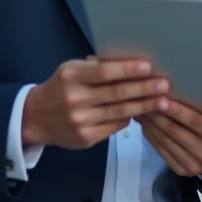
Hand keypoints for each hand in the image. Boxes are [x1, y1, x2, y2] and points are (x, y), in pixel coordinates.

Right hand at [22, 58, 168, 148]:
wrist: (37, 118)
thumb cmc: (61, 87)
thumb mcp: (72, 70)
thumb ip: (96, 68)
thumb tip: (131, 63)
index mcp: (71, 76)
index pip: (104, 72)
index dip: (127, 70)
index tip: (148, 66)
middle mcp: (75, 99)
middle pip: (116, 93)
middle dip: (143, 89)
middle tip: (164, 85)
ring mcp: (81, 121)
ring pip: (119, 112)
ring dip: (144, 106)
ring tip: (163, 100)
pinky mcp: (87, 137)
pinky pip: (116, 126)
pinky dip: (131, 118)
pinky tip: (144, 112)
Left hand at [138, 100, 201, 176]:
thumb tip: (178, 87)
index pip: (193, 120)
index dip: (175, 110)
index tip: (159, 97)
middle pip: (175, 130)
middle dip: (156, 114)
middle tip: (142, 99)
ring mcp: (193, 165)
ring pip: (165, 141)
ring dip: (150, 124)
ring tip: (140, 108)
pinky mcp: (182, 170)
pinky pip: (162, 152)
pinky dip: (151, 137)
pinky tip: (145, 125)